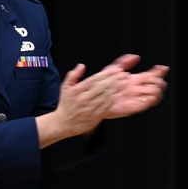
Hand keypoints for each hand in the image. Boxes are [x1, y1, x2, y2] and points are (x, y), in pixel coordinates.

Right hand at [37, 55, 169, 146]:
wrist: (63, 123)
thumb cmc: (65, 104)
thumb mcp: (65, 88)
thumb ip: (73, 75)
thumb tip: (81, 65)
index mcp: (77, 90)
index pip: (94, 80)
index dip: (106, 74)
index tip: (116, 70)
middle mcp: (84, 98)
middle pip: (101, 87)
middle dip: (114, 79)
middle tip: (124, 74)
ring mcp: (89, 108)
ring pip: (105, 96)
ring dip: (116, 88)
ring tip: (124, 82)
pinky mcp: (94, 116)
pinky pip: (105, 107)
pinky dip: (113, 100)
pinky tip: (120, 94)